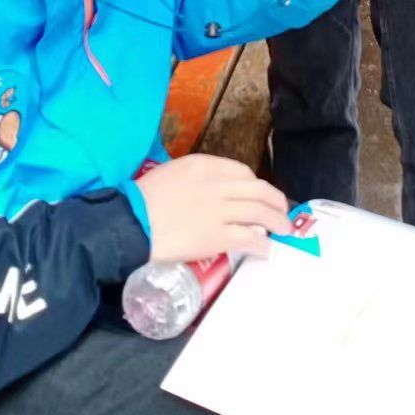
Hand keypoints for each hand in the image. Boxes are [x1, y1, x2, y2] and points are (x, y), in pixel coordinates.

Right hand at [136, 154, 291, 262]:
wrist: (130, 222)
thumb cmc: (142, 199)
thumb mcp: (171, 174)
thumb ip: (195, 179)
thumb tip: (212, 193)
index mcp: (204, 165)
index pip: (242, 171)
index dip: (256, 184)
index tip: (260, 194)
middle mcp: (217, 184)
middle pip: (259, 189)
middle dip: (276, 201)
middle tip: (282, 211)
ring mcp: (220, 210)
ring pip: (261, 212)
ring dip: (277, 222)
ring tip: (283, 230)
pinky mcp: (218, 236)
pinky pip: (249, 238)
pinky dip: (262, 244)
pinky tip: (266, 249)